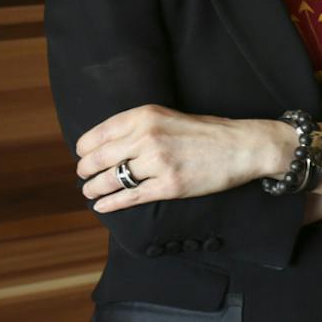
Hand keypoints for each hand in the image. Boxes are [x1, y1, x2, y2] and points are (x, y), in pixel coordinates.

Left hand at [74, 105, 286, 213]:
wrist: (239, 146)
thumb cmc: (203, 131)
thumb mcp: (165, 116)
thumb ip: (137, 126)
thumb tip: (106, 144)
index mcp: (144, 115)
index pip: (99, 134)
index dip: (85, 148)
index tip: (82, 154)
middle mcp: (147, 137)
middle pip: (100, 158)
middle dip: (86, 169)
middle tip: (83, 175)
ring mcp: (157, 163)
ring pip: (112, 179)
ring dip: (94, 187)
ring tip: (88, 191)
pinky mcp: (169, 186)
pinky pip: (130, 197)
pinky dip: (111, 203)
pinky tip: (101, 206)